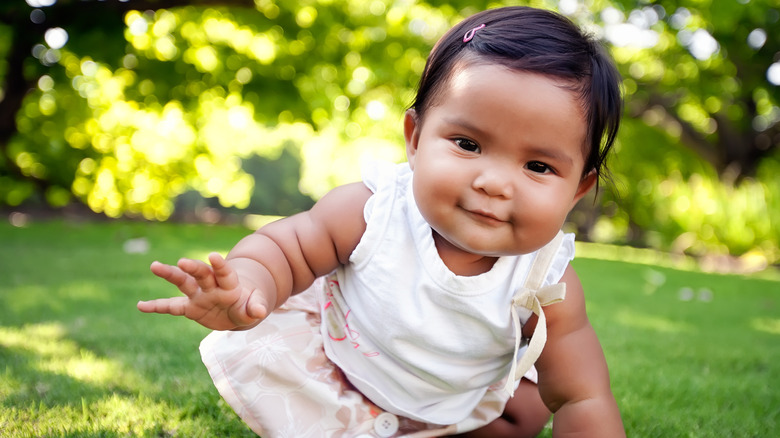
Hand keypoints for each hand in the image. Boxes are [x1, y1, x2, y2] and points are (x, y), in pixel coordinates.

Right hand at [137, 252, 271, 329]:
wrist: (237, 310)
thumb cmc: (248, 305)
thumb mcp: (255, 307)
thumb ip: (256, 307)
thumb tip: (260, 311)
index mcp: (230, 284)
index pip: (225, 273)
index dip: (220, 265)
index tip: (213, 256)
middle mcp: (212, 286)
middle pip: (202, 274)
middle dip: (193, 268)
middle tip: (182, 262)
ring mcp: (199, 295)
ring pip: (183, 283)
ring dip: (170, 274)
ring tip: (154, 265)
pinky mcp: (190, 307)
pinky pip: (171, 307)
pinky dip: (157, 307)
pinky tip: (140, 306)